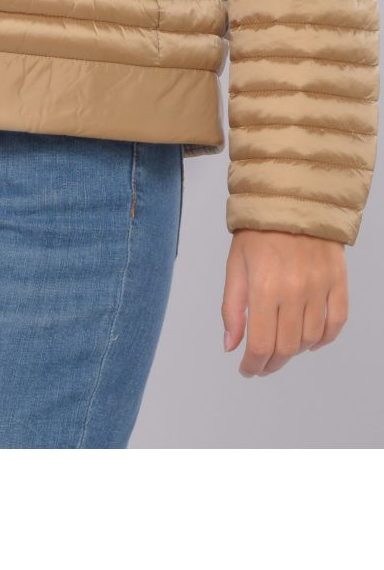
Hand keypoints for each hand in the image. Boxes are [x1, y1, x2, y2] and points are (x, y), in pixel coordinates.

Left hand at [222, 227, 348, 376]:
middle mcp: (293, 291)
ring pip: (310, 339)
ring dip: (295, 351)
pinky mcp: (337, 282)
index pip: (260, 343)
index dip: (252, 364)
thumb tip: (231, 345)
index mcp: (264, 287)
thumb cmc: (259, 230)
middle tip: (262, 364)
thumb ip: (232, 308)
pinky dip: (325, 338)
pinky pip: (336, 322)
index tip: (247, 369)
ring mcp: (319, 287)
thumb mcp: (235, 265)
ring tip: (283, 347)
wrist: (292, 199)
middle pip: (286, 347)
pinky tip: (312, 341)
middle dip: (271, 363)